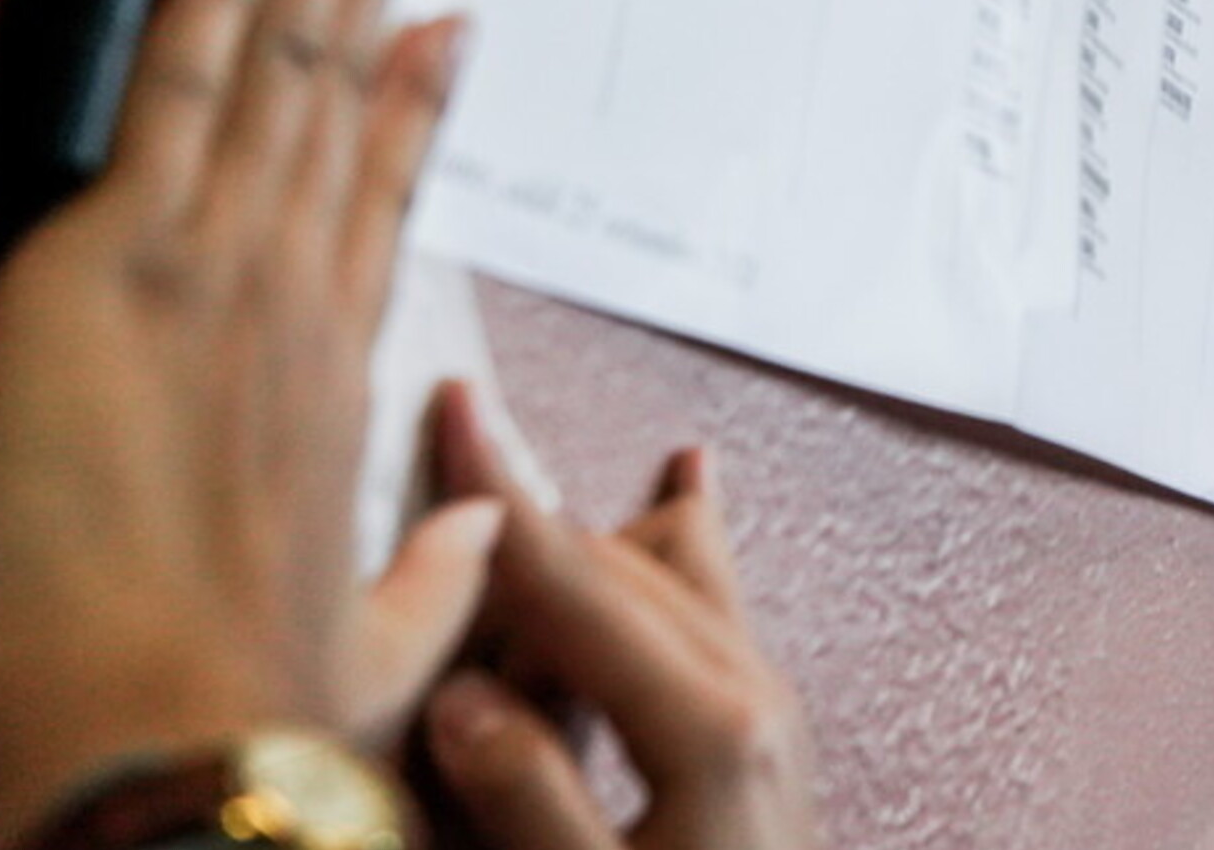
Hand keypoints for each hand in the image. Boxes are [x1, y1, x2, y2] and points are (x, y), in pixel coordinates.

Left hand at [0, 0, 472, 849]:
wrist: (166, 754)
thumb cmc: (256, 721)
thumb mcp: (377, 650)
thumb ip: (435, 575)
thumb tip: (479, 526)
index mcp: (341, 384)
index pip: (385, 201)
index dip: (419, 102)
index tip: (445, 24)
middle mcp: (296, 303)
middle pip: (347, 100)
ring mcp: (217, 271)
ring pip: (280, 70)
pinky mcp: (113, 266)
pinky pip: (179, 90)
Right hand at [424, 384, 821, 849]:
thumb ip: (532, 802)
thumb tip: (463, 697)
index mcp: (707, 727)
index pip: (580, 586)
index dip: (504, 499)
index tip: (455, 410)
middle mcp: (750, 689)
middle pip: (618, 565)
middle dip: (526, 511)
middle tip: (448, 438)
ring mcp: (765, 700)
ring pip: (667, 570)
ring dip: (580, 532)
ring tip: (509, 463)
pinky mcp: (762, 724)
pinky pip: (708, 599)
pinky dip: (674, 538)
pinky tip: (685, 478)